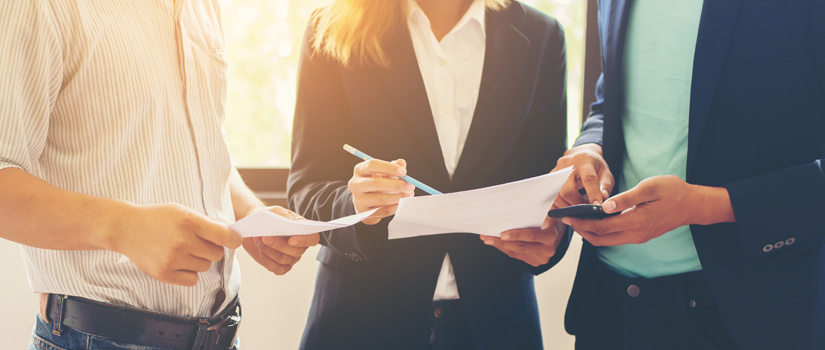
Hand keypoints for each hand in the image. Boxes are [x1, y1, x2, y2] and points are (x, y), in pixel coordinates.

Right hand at [110, 203, 242, 286]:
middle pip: (217, 254)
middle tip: (198, 242)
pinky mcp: (164, 274)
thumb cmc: (159, 218)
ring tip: (183, 250)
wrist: (126, 228)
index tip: (234, 240)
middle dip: (212, 248)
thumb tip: (232, 237)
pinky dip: (189, 273)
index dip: (234, 239)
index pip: (225, 236)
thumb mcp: (183, 211)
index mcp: (189, 221)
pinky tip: (178, 261)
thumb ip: (206, 224)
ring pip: (205, 266)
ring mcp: (173, 259)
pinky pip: (193, 280)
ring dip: (199, 260)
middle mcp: (182, 241)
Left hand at [241, 206, 319, 274]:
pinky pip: (278, 269)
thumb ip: (283, 215)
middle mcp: (300, 246)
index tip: (291, 240)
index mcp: (303, 230)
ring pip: (285, 259)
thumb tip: (290, 223)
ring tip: (258, 239)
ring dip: (269, 250)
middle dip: (280, 245)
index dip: (304, 241)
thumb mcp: (275, 211)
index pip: (313, 238)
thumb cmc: (268, 217)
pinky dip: (268, 261)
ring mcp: (291, 258)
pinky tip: (261, 251)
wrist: (254, 226)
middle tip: (265, 237)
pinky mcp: (281, 266)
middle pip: (297, 251)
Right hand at [348, 158, 414, 224]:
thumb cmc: (375, 183)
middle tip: (410, 185)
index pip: (372, 165)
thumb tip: (401, 163)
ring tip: (408, 194)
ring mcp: (358, 200)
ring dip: (398, 197)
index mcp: (360, 170)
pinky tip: (402, 203)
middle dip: (396, 185)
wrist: (364, 201)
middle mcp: (356, 184)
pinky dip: (395, 207)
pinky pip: (383, 210)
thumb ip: (392, 167)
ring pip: (380, 198)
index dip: (389, 168)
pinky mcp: (364, 213)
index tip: (404, 171)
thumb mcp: (382, 172)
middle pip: (375, 183)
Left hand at [479, 216, 565, 266]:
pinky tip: (497, 243)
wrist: (559, 231)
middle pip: (520, 247)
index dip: (516, 235)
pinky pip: (517, 256)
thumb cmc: (550, 218)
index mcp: (551, 236)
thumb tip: (513, 204)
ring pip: (516, 253)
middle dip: (501, 242)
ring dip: (500, 246)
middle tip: (486, 236)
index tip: (501, 234)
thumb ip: (534, 210)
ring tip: (487, 239)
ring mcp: (541, 258)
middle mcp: (548, 250)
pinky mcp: (535, 262)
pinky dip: (506, 249)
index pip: (532, 236)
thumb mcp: (547, 212)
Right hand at [554, 144, 613, 206]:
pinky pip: (551, 196)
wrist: (580, 153)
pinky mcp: (550, 178)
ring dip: (567, 206)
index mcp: (584, 161)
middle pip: (566, 190)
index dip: (593, 194)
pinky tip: (565, 210)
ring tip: (577, 210)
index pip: (588, 179)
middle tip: (585, 211)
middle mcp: (567, 164)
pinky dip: (558, 205)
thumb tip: (603, 200)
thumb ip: (606, 186)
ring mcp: (556, 171)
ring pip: (556, 195)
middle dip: (576, 204)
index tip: (597, 206)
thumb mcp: (605, 171)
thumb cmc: (594, 164)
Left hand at [562, 175, 733, 245]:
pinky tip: (594, 220)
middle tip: (566, 219)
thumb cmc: (673, 191)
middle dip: (581, 230)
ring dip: (590, 233)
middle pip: (600, 239)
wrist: (693, 205)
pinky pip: (615, 238)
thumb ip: (626, 198)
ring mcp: (637, 237)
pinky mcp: (639, 236)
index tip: (567, 215)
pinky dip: (601, 232)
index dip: (581, 223)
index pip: (601, 227)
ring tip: (577, 219)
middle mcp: (635, 234)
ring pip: (606, 241)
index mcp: (636, 221)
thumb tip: (604, 206)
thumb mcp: (650, 188)